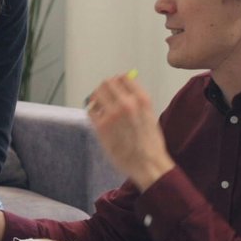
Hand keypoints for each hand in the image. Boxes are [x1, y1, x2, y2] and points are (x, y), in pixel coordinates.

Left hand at [86, 72, 174, 189]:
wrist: (147, 163)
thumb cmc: (150, 142)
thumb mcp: (149, 114)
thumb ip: (136, 100)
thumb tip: (123, 85)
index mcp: (142, 99)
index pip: (123, 78)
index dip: (117, 82)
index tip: (115, 87)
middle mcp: (126, 103)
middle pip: (106, 83)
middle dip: (105, 89)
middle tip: (105, 97)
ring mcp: (112, 114)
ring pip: (96, 94)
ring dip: (97, 99)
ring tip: (102, 108)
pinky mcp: (100, 126)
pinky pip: (90, 110)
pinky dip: (93, 112)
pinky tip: (99, 119)